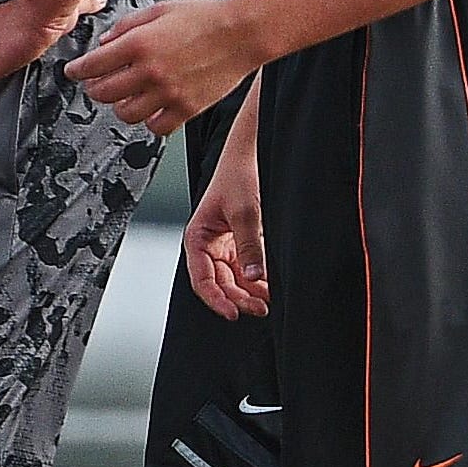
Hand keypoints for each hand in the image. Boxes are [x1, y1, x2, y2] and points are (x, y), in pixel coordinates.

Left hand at [68, 0, 259, 135]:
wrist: (240, 33)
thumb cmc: (203, 18)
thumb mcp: (158, 10)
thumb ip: (126, 27)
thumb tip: (105, 45)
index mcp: (139, 44)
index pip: (92, 65)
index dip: (77, 70)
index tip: (74, 72)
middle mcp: (150, 72)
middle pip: (103, 93)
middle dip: (95, 88)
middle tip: (98, 84)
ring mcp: (168, 93)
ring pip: (126, 114)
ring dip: (121, 105)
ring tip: (127, 96)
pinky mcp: (186, 109)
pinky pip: (156, 127)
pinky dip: (150, 120)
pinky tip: (152, 108)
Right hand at [184, 134, 268, 319]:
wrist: (253, 154)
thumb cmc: (238, 174)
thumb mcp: (244, 211)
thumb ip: (249, 246)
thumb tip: (253, 276)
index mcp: (197, 237)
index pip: (202, 279)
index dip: (216, 299)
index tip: (233, 312)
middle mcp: (209, 245)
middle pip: (220, 283)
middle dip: (238, 298)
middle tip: (260, 308)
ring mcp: (226, 245)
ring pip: (235, 279)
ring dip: (249, 292)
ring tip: (268, 300)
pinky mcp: (242, 243)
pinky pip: (248, 268)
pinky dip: (258, 279)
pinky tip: (270, 286)